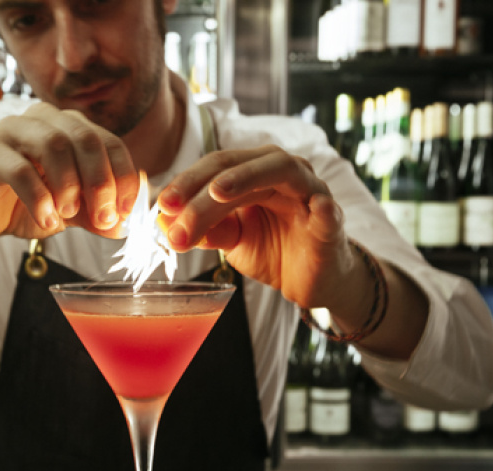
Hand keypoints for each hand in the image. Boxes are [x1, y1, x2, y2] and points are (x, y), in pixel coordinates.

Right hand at [0, 102, 138, 241]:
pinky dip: (39, 198)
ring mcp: (12, 131)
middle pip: (85, 138)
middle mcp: (43, 120)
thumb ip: (97, 216)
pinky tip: (45, 220)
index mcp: (70, 127)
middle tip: (103, 217)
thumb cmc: (27, 206)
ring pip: (54, 145)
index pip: (110, 142)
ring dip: (69, 186)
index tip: (126, 212)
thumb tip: (124, 226)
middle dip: (100, 182)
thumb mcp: (72, 214)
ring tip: (66, 216)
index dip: (124, 177)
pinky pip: (20, 169)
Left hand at [156, 144, 357, 310]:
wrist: (311, 281)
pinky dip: (318, 206)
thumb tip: (162, 220)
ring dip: (245, 177)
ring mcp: (309, 191)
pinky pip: (326, 208)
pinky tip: (308, 208)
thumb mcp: (230, 240)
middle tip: (173, 210)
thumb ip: (202, 228)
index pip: (215, 166)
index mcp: (254, 173)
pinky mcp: (331, 220)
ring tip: (217, 191)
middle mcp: (281, 172)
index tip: (161, 205)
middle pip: (237, 166)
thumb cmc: (273, 251)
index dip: (186, 182)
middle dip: (201, 188)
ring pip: (279, 170)